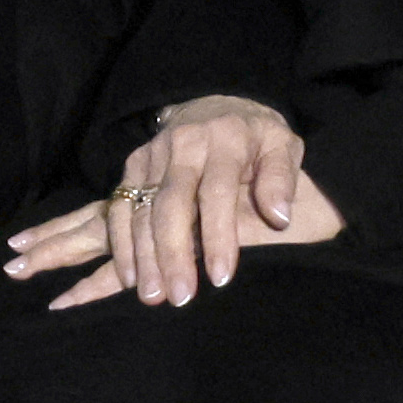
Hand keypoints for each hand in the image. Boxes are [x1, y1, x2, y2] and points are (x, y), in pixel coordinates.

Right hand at [2, 95, 343, 310]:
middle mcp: (183, 145)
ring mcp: (152, 155)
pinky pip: (118, 209)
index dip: (219, 235)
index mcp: (224, 139)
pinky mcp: (132, 166)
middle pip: (171, 204)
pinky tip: (129, 278)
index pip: (218, 192)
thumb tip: (280, 216)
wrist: (219, 105)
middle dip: (173, 253)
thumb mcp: (284, 147)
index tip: (222, 278)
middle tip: (181, 297)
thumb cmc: (257, 138)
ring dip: (143, 256)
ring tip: (153, 296)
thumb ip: (282, 180)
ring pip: (140, 210)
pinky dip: (121, 246)